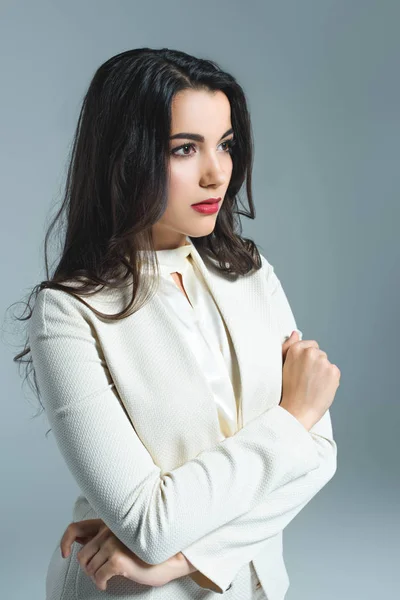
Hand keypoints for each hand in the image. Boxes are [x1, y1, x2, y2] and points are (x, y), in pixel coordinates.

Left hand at [60, 518, 179, 589]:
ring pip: (88, 567)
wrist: (167, 559)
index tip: (64, 554)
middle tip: (99, 573)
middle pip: (81, 555)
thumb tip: (77, 543)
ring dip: (96, 577)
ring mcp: (112, 542)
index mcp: (108, 522)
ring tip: (107, 577)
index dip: (64, 541)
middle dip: (88, 569)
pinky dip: (101, 583)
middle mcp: (109, 529)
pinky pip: (98, 577)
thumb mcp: (121, 539)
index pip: (75, 528)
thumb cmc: (144, 551)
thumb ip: (101, 537)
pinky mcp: (117, 558)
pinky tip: (108, 583)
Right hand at [280, 331, 340, 429]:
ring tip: (312, 385)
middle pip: (319, 353)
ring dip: (322, 371)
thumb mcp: (283, 365)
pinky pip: (334, 372)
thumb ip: (289, 346)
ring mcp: (324, 362)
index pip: (310, 345)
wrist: (297, 411)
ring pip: (326, 363)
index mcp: (296, 349)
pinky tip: (320, 388)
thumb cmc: (288, 390)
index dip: (306, 359)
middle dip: (315, 364)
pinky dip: (329, 379)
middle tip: (306, 379)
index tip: (302, 370)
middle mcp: (311, 352)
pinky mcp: (334, 372)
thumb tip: (296, 333)